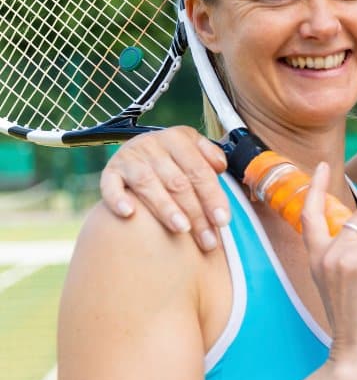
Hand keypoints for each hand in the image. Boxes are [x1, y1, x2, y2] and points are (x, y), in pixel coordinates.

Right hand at [99, 126, 228, 251]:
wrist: (139, 148)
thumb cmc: (175, 157)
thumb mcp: (195, 149)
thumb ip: (211, 157)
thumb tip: (220, 167)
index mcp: (178, 139)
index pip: (200, 171)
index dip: (213, 197)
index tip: (223, 221)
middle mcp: (153, 145)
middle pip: (178, 183)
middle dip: (195, 213)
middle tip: (208, 240)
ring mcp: (129, 158)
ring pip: (149, 185)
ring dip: (166, 209)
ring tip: (181, 229)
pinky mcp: (110, 171)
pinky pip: (110, 186)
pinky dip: (118, 199)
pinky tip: (128, 213)